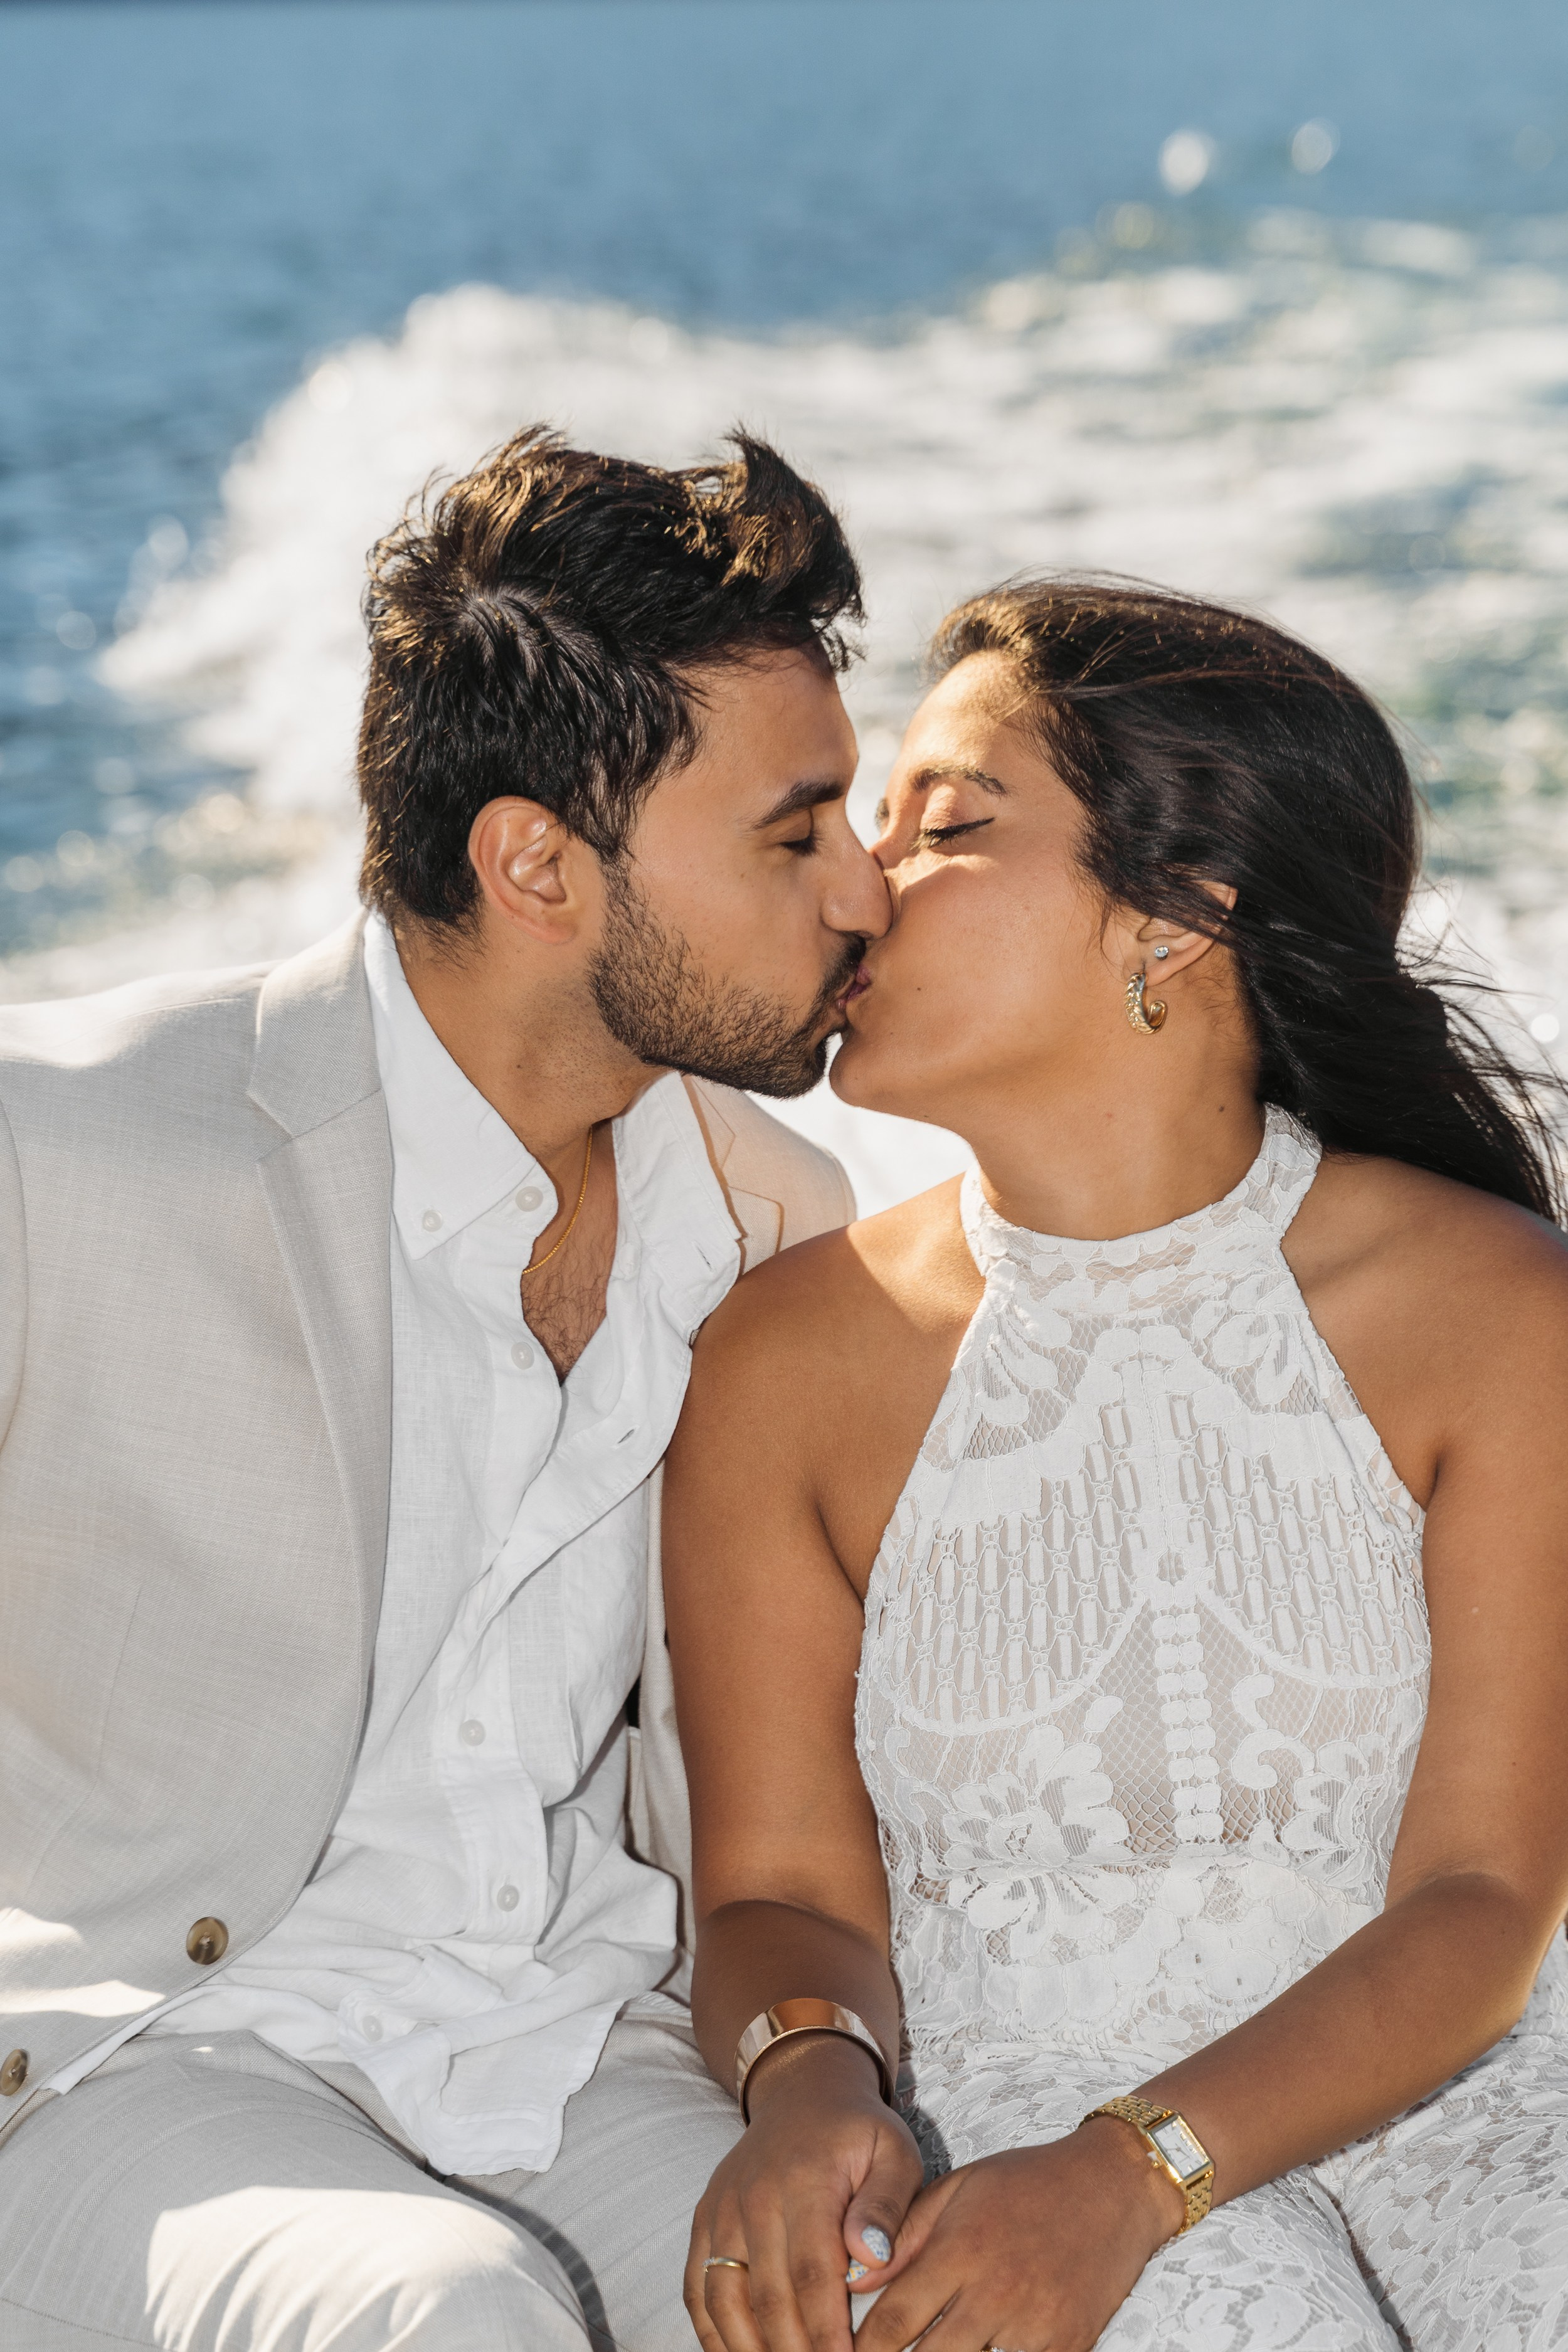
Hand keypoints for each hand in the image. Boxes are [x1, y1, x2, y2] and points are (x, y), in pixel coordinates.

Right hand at [686, 2036, 923, 2351]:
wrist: (802, 2093)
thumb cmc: (858, 2133)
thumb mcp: (893, 2152)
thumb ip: (887, 2204)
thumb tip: (871, 2257)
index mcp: (805, 2182)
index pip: (813, 2275)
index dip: (827, 2334)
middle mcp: (753, 2198)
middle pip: (768, 2299)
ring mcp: (722, 2211)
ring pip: (725, 2301)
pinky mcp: (704, 2222)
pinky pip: (697, 2289)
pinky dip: (713, 2335)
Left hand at [853, 2120, 1183, 2351]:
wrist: (1114, 2186)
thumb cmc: (1027, 2182)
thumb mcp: (960, 2188)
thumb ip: (903, 2234)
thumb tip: (850, 2281)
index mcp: (960, 2249)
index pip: (892, 2321)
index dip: (860, 2350)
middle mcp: (994, 2292)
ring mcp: (1034, 2326)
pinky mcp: (1068, 2346)